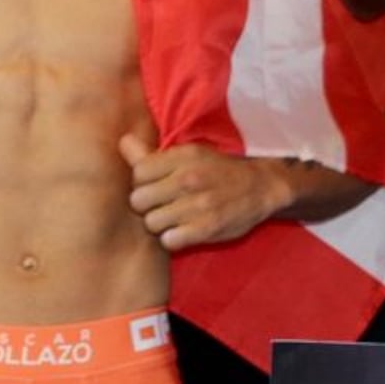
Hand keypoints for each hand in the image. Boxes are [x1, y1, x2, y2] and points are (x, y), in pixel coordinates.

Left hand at [120, 135, 287, 250]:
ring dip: (160, 225)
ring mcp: (198, 204)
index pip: (137, 173)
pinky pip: (169, 241)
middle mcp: (188, 178)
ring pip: (151, 223)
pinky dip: (174, 239)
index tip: (156, 186)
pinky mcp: (207, 228)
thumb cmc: (219, 171)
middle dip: (147, 205)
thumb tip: (122, 143)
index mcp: (182, 157)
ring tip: (175, 219)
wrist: (262, 186)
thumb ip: (152, 155)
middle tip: (163, 205)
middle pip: (139, 200)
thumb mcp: (189, 155)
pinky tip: (184, 231)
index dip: (143, 183)